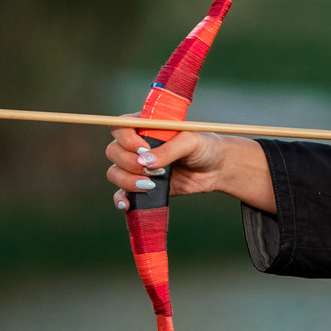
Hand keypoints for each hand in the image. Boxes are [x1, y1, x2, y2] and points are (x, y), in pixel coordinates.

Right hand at [104, 124, 275, 212]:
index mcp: (145, 127)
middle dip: (129, 162)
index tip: (143, 148)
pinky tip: (128, 204)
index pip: (120, 127)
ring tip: (150, 184)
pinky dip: (121, 199)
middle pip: (113, 151)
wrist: (217, 169)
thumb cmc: (205, 147)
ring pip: (115, 172)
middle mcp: (137, 145)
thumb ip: (168, 149)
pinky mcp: (142, 186)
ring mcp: (138, 167)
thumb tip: (144, 161)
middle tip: (152, 169)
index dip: (126, 139)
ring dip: (127, 180)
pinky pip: (122, 193)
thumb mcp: (190, 142)